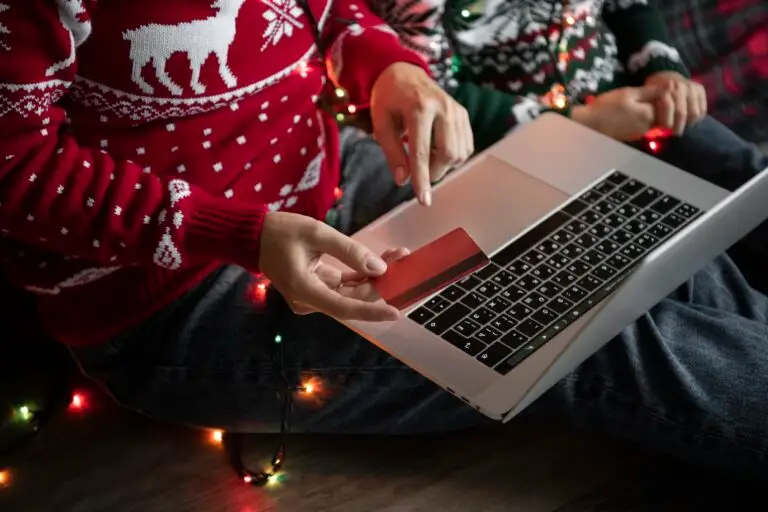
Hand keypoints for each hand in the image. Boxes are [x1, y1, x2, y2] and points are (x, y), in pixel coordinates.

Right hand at [258, 212, 404, 321]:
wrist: (254, 235)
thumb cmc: (281, 232)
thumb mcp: (317, 234)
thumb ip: (349, 251)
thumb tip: (378, 268)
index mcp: (305, 290)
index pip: (344, 308)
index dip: (372, 311)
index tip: (396, 312)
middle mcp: (310, 300)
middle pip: (352, 299)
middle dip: (380, 283)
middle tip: (404, 261)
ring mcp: (314, 296)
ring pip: (351, 293)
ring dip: (374, 278)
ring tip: (397, 256)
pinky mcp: (318, 288)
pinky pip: (344, 286)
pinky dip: (362, 275)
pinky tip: (381, 262)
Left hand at [370, 62, 473, 206]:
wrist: (402, 72)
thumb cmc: (388, 99)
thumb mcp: (381, 123)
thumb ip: (392, 152)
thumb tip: (403, 181)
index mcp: (419, 107)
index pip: (421, 152)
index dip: (422, 179)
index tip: (423, 200)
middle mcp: (443, 107)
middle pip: (447, 154)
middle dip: (433, 172)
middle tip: (418, 172)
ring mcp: (457, 109)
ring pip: (459, 153)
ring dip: (443, 166)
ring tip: (426, 158)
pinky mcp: (463, 114)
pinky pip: (466, 146)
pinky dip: (453, 157)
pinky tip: (438, 152)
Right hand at [572, 86, 666, 141]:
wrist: (589, 124)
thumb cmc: (607, 106)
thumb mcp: (629, 93)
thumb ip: (651, 91)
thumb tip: (670, 85)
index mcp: (649, 114)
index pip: (666, 102)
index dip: (660, 92)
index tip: (648, 87)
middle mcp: (648, 126)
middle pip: (661, 112)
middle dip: (655, 101)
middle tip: (640, 93)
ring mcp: (640, 133)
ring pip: (652, 118)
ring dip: (647, 109)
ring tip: (631, 102)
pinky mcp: (632, 135)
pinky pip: (642, 124)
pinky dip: (639, 117)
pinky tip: (626, 111)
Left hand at [645, 71, 706, 134]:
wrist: (666, 76)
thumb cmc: (655, 93)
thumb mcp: (649, 99)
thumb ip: (653, 111)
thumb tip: (658, 130)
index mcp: (666, 87)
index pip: (668, 106)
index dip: (666, 120)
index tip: (664, 129)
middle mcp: (680, 86)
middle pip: (682, 112)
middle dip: (678, 126)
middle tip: (675, 133)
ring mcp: (692, 86)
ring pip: (694, 113)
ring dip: (689, 124)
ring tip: (683, 128)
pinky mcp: (700, 89)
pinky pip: (702, 109)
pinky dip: (697, 118)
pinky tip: (690, 122)